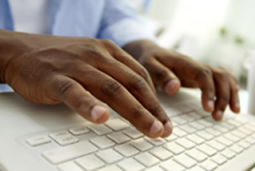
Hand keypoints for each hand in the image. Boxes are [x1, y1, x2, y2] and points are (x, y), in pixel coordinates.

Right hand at [0, 30, 171, 137]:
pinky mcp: (54, 77)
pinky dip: (88, 105)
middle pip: (132, 84)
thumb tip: (137, 101)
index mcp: (109, 51)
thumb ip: (114, 76)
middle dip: (151, 109)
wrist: (21, 50)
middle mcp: (97, 55)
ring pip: (111, 88)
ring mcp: (76, 65)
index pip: (140, 76)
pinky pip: (74, 91)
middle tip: (163, 129)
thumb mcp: (94, 61)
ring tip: (148, 128)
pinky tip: (100, 118)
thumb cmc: (62, 59)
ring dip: (134, 111)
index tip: (164, 120)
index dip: (155, 100)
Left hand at [123, 40, 239, 120]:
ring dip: (230, 94)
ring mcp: (200, 70)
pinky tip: (232, 105)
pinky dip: (230, 91)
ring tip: (233, 112)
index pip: (204, 74)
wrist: (151, 53)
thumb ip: (161, 76)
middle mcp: (196, 65)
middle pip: (219, 76)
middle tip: (217, 117)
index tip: (208, 109)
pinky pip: (222, 80)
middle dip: (223, 96)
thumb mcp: (148, 66)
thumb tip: (175, 87)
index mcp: (184, 63)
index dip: (209, 91)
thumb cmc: (149, 61)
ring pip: (224, 77)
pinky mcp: (202, 76)